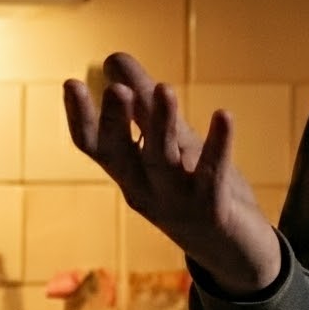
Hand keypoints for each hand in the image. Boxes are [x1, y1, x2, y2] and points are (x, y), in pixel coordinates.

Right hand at [63, 53, 284, 296]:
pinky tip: (224, 114)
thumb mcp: (171, 142)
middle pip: (122, 156)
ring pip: (163, 162)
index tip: (71, 83)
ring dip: (162, 125)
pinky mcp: (212, 211)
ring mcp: (177, 204)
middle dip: (116, 122)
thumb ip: (143, 104)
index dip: (81, 118)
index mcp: (130, 174)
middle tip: (117, 89)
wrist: (237, 250)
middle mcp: (145, 191)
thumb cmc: (197, 188)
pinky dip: (219, 145)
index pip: (95, 146)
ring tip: (165, 88)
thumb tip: (112, 58)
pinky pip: (212, 175)